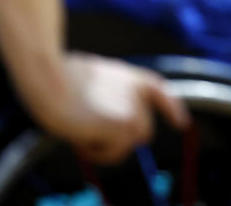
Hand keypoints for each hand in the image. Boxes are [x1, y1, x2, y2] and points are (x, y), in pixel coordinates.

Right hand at [33, 52, 189, 164]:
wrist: (48, 76)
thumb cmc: (59, 77)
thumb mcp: (94, 80)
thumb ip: (111, 95)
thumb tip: (112, 120)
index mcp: (131, 76)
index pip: (160, 92)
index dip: (171, 109)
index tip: (181, 124)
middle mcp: (139, 91)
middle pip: (141, 131)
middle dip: (119, 138)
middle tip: (87, 131)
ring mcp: (135, 108)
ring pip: (127, 145)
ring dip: (105, 146)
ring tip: (80, 129)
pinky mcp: (126, 125)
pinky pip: (114, 154)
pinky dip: (96, 152)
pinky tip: (80, 135)